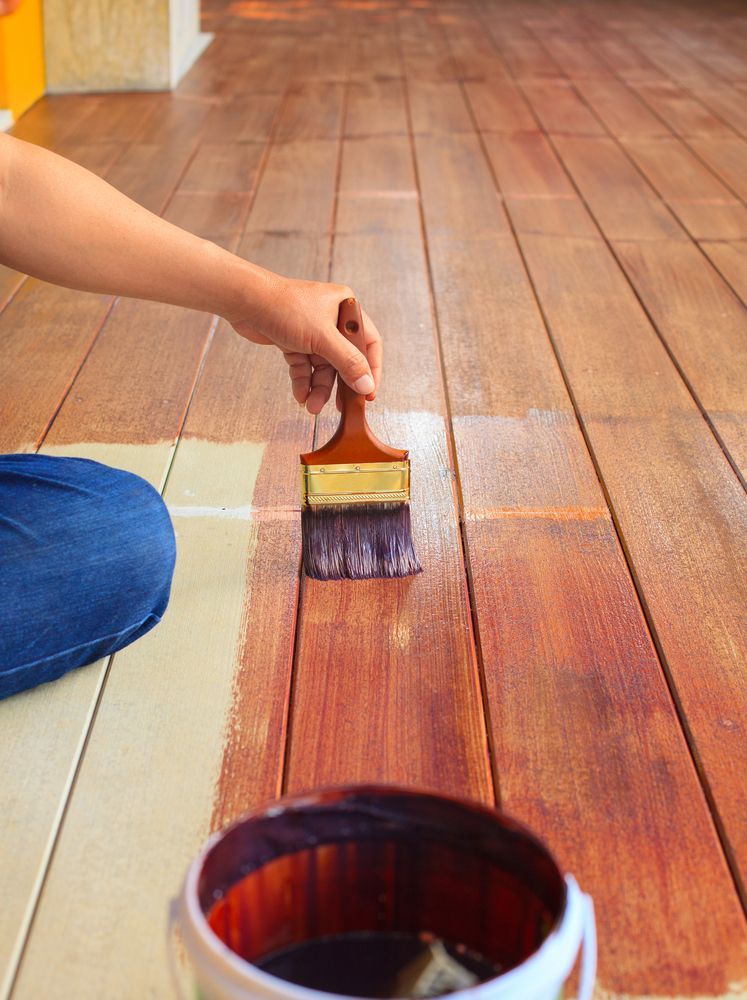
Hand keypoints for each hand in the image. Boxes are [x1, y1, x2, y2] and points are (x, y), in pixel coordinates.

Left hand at [230, 275, 381, 414]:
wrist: (245, 302)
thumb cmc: (285, 307)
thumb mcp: (323, 337)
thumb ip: (347, 362)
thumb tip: (366, 385)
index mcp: (346, 308)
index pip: (368, 343)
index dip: (371, 369)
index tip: (369, 392)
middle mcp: (332, 319)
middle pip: (344, 359)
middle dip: (340, 384)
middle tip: (342, 407)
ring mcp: (312, 331)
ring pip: (322, 367)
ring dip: (318, 387)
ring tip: (312, 406)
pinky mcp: (294, 341)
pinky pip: (304, 366)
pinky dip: (303, 381)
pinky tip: (301, 396)